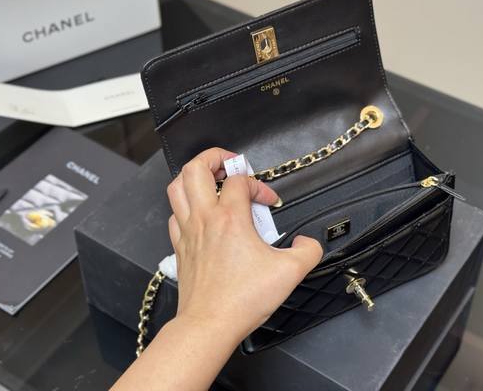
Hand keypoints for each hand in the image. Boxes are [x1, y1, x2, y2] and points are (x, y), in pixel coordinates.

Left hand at [167, 147, 322, 340]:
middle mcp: (204, 219)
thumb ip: (308, 251)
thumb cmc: (242, 300)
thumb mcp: (290, 273)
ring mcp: (188, 232)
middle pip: (195, 168)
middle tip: (230, 164)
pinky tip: (200, 214)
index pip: (240, 181)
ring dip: (193, 178)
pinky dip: (185, 207)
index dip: (259, 185)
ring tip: (211, 179)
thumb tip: (307, 243)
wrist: (209, 325)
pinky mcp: (180, 248)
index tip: (269, 202)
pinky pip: (174, 215)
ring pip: (176, 188)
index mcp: (230, 218)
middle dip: (213, 157)